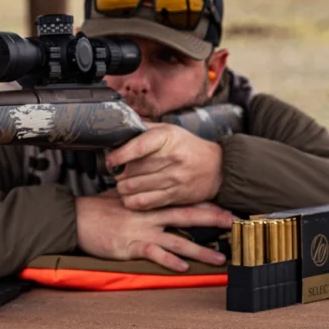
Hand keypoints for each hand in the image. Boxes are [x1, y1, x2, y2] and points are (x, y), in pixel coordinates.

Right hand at [75, 189, 230, 271]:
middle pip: (186, 216)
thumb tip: (147, 191)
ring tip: (219, 259)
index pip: (181, 201)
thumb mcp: (119, 196)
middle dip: (212, 220)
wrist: (74, 218)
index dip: (204, 204)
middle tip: (234, 223)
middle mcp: (149, 216)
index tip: (225, 206)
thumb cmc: (95, 209)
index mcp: (148, 203)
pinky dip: (169, 260)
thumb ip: (138, 197)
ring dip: (200, 250)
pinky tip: (183, 268)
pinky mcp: (129, 246)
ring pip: (177, 240)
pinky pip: (153, 253)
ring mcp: (140, 231)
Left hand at [106, 123, 223, 209]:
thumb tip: (121, 126)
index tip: (110, 160)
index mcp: (167, 138)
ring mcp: (174, 179)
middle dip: (119, 174)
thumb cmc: (189, 147)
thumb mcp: (170, 130)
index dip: (119, 155)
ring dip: (123, 189)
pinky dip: (133, 202)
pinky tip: (130, 198)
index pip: (138, 147)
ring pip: (137, 188)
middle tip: (116, 174)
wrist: (218, 168)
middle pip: (133, 170)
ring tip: (122, 185)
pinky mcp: (175, 195)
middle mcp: (171, 158)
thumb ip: (145, 128)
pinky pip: (147, 202)